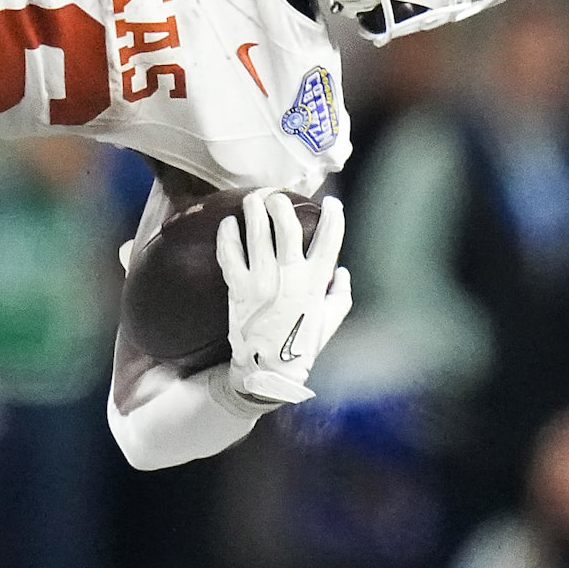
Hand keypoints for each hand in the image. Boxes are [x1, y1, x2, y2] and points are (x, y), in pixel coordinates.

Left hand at [215, 191, 350, 406]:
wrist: (267, 370)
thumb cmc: (301, 347)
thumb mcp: (330, 322)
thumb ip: (340, 294)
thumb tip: (341, 271)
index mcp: (316, 282)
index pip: (329, 239)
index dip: (333, 216)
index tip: (330, 202)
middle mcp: (290, 275)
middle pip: (287, 225)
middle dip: (281, 204)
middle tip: (276, 197)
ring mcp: (262, 278)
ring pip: (258, 231)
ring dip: (255, 208)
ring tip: (253, 198)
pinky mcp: (238, 286)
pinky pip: (229, 252)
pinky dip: (227, 234)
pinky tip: (228, 223)